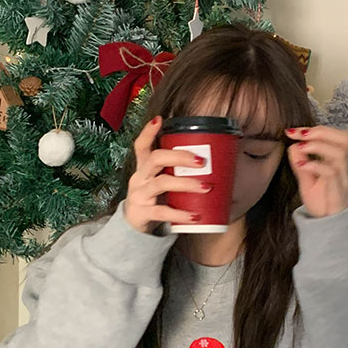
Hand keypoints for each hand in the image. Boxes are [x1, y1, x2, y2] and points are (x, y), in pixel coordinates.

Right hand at [125, 116, 209, 233]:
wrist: (134, 228)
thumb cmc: (155, 199)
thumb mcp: (160, 182)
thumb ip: (176, 172)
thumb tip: (213, 162)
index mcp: (144, 167)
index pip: (141, 145)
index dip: (148, 132)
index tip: (159, 119)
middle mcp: (139, 177)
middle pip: (156, 158)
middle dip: (179, 156)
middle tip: (202, 161)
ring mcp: (139, 195)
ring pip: (161, 183)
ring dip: (186, 184)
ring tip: (206, 187)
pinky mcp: (142, 213)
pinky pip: (162, 211)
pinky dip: (180, 214)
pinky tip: (194, 216)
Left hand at [286, 126, 347, 217]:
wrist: (329, 226)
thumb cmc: (322, 203)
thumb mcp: (307, 180)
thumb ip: (301, 163)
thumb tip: (294, 145)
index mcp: (339, 161)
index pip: (334, 136)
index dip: (316, 129)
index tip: (293, 131)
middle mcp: (345, 168)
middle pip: (344, 139)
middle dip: (320, 132)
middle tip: (299, 134)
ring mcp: (343, 179)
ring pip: (340, 154)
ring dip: (318, 146)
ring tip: (301, 147)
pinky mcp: (338, 191)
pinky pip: (331, 173)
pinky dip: (316, 165)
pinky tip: (302, 165)